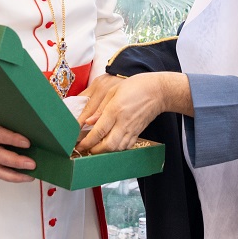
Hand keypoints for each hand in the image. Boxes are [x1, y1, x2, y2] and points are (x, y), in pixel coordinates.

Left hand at [76, 72, 190, 154]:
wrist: (157, 91)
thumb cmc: (135, 86)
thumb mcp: (113, 91)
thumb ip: (100, 108)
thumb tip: (88, 122)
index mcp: (115, 111)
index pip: (99, 131)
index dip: (87, 141)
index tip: (79, 145)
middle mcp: (124, 123)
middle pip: (108, 145)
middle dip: (95, 150)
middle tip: (86, 148)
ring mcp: (132, 129)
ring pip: (117, 149)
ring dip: (105, 151)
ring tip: (96, 148)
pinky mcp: (138, 133)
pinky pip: (126, 146)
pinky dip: (116, 149)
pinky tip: (110, 146)